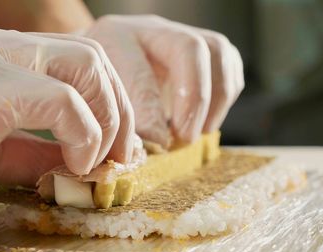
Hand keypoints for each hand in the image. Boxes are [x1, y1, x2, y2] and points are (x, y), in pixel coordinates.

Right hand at [0, 24, 134, 217]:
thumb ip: (36, 150)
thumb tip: (80, 162)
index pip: (76, 60)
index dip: (109, 103)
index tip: (115, 148)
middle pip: (91, 57)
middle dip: (119, 109)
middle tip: (121, 156)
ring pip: (85, 66)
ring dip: (107, 119)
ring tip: (95, 161)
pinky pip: (60, 99)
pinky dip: (83, 132)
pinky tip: (74, 163)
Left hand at [84, 15, 243, 146]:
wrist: (99, 68)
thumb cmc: (95, 89)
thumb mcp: (94, 103)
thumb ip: (115, 122)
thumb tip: (148, 150)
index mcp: (114, 39)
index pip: (140, 72)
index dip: (152, 111)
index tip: (157, 143)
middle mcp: (149, 30)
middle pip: (189, 48)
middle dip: (195, 97)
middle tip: (186, 136)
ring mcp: (177, 35)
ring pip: (216, 49)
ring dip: (217, 95)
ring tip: (202, 130)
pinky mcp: (199, 47)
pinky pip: (228, 58)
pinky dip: (226, 91)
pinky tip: (209, 119)